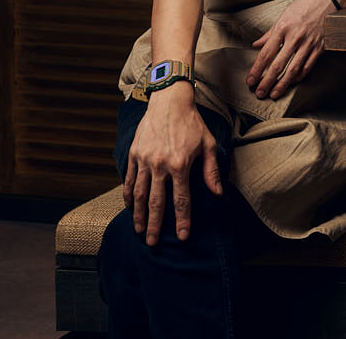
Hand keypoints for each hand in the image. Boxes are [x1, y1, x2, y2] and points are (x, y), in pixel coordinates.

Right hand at [123, 83, 221, 244]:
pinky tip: (128, 207)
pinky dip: (127, 196)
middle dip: (154, 225)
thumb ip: (211, 171)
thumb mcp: (207, 144)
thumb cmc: (192, 123)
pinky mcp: (133, 154)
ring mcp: (144, 160)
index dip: (182, 220)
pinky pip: (128, 179)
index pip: (181, 200)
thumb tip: (218, 194)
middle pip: (155, 202)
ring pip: (137, 194)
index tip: (182, 237)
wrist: (169, 102)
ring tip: (139, 230)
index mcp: (180, 164)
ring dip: (137, 214)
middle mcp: (159, 165)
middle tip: (153, 243)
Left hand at [247, 0, 336, 98]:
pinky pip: (308, 66)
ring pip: (293, 69)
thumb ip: (270, 33)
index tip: (250, 80)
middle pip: (278, 65)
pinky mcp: (320, 47)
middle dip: (267, 82)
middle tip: (259, 93)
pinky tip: (292, 82)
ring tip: (274, 93)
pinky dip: (299, 76)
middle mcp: (295, 37)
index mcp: (283, 28)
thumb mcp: (284, 15)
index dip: (257, 70)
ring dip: (283, 84)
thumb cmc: (305, 4)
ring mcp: (309, 43)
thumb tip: (257, 45)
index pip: (266, 54)